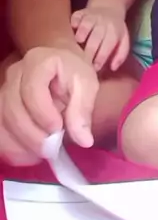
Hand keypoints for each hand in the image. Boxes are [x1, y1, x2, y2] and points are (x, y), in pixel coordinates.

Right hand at [0, 47, 98, 165]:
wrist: (59, 67)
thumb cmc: (73, 74)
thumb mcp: (86, 85)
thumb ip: (83, 110)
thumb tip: (84, 140)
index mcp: (38, 63)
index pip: (32, 90)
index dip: (43, 114)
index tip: (59, 128)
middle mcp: (15, 74)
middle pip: (13, 109)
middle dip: (33, 135)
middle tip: (52, 148)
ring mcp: (3, 90)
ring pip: (2, 122)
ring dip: (21, 145)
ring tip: (43, 153)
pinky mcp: (0, 106)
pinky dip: (12, 148)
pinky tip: (30, 155)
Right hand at [71, 7, 128, 71]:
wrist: (109, 7)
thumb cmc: (114, 30)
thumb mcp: (123, 41)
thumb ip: (120, 55)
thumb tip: (113, 68)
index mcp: (114, 32)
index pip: (107, 45)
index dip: (100, 58)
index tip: (94, 69)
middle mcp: (103, 23)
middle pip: (95, 37)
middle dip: (89, 51)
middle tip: (83, 63)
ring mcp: (91, 16)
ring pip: (86, 25)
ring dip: (80, 35)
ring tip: (76, 46)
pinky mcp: (81, 13)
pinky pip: (76, 17)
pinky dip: (73, 23)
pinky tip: (71, 30)